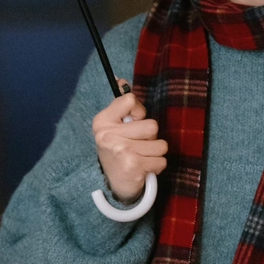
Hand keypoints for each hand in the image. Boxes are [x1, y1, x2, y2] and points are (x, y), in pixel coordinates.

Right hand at [92, 78, 167, 203]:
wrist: (113, 184)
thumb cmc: (118, 149)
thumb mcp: (114, 126)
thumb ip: (122, 105)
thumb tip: (121, 79)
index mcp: (102, 121)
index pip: (130, 100)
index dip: (139, 112)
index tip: (132, 123)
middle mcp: (108, 135)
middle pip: (152, 125)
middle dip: (151, 137)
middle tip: (138, 144)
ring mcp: (121, 151)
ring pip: (160, 144)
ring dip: (156, 152)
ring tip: (143, 157)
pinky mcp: (133, 167)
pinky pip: (162, 160)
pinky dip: (157, 166)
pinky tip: (144, 168)